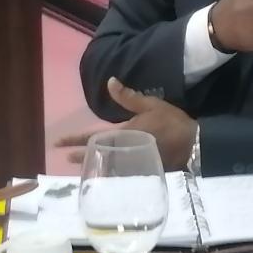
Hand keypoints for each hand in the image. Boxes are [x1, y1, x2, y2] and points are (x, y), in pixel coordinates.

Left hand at [57, 78, 197, 170]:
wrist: (193, 145)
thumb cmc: (171, 122)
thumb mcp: (151, 104)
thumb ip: (128, 96)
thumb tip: (110, 82)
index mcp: (123, 133)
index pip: (92, 136)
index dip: (75, 139)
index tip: (58, 143)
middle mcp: (123, 150)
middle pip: (96, 154)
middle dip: (81, 155)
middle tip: (66, 157)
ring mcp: (132, 162)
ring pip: (106, 164)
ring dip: (94, 163)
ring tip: (82, 164)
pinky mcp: (142, 169)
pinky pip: (120, 171)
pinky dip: (111, 170)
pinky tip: (107, 170)